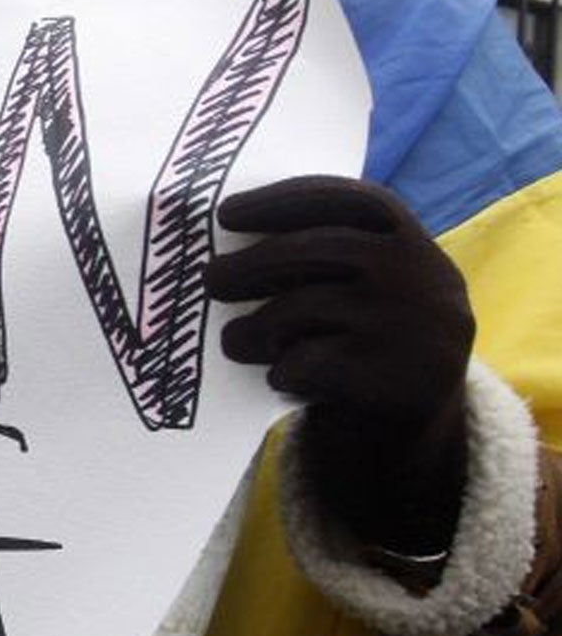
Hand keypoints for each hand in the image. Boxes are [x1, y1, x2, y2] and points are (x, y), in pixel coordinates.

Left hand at [206, 175, 473, 558]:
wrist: (410, 435)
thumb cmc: (363, 347)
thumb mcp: (360, 293)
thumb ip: (319, 260)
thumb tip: (223, 239)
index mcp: (413, 245)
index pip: (353, 199)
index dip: (285, 200)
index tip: (226, 212)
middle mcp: (425, 279)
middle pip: (323, 249)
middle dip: (255, 262)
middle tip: (210, 280)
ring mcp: (416, 330)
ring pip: (308, 307)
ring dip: (255, 326)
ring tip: (232, 341)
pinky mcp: (399, 383)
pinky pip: (313, 364)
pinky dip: (283, 371)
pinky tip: (279, 378)